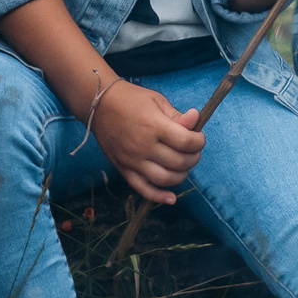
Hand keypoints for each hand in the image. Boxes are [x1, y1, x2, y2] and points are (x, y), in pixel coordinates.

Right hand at [90, 77, 203, 205]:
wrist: (99, 105)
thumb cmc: (131, 99)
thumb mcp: (157, 101)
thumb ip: (177, 115)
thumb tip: (196, 119)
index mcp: (154, 126)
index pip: (186, 142)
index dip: (199, 142)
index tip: (198, 138)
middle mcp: (144, 146)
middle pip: (178, 162)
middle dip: (193, 158)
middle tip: (192, 151)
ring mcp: (133, 161)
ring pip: (165, 179)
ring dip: (181, 175)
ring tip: (183, 165)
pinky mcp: (124, 170)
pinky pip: (143, 189)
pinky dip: (158, 197)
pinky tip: (171, 198)